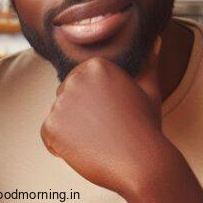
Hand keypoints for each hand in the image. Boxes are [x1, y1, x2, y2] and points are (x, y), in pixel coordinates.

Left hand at [40, 40, 170, 198]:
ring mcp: (61, 102)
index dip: (95, 104)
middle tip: (106, 130)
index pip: (80, 84)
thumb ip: (147, 64)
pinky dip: (61, 147)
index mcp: (97, 65)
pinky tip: (85, 150)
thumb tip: (154, 39)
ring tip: (98, 140)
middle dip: (81, 116)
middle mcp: (75, 78)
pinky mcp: (51, 126)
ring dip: (72, 132)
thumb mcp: (150, 90)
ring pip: (58, 117)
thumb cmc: (146, 128)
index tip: (113, 116)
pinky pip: (48, 136)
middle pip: (67, 98)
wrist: (142, 163)